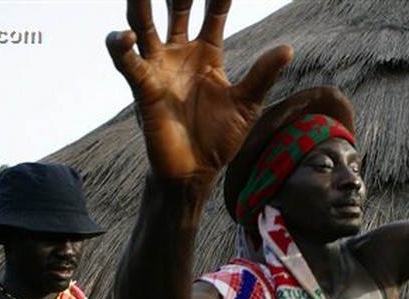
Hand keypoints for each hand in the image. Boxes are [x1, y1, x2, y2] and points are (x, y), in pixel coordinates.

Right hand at [107, 0, 293, 178]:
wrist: (196, 171)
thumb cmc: (219, 138)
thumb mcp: (246, 104)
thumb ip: (262, 75)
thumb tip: (287, 49)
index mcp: (207, 53)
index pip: (213, 12)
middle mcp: (179, 53)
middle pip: (175, 8)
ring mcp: (159, 67)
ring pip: (144, 25)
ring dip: (140, 4)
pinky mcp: (143, 88)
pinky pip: (127, 62)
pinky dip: (121, 46)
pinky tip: (127, 36)